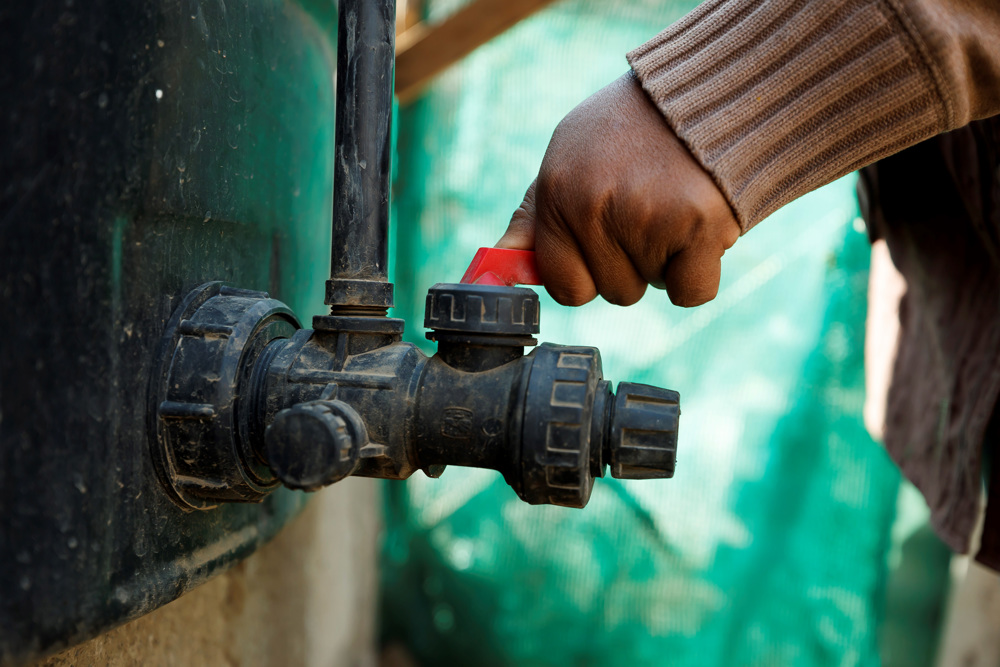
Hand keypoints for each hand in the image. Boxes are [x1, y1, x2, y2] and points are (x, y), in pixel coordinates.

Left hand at [496, 72, 739, 306]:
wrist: (701, 91)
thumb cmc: (626, 131)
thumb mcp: (565, 159)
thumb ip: (533, 221)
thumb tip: (489, 275)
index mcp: (557, 194)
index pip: (563, 286)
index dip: (587, 273)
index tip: (603, 245)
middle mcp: (594, 208)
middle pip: (611, 291)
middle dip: (630, 263)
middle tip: (645, 209)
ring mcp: (645, 218)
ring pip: (651, 288)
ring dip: (664, 260)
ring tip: (670, 205)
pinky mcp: (698, 226)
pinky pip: (691, 293)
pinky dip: (698, 273)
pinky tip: (697, 229)